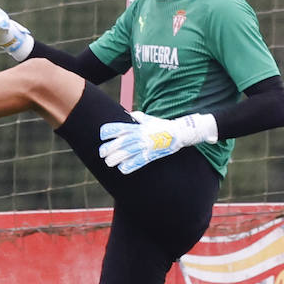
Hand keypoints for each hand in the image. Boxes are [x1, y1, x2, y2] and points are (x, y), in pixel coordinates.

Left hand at [98, 111, 217, 173]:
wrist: (181, 131)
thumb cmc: (164, 126)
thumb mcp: (151, 120)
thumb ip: (139, 118)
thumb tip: (131, 115)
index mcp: (139, 127)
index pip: (122, 127)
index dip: (111, 131)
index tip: (102, 134)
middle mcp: (141, 135)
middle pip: (122, 141)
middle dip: (110, 147)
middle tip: (102, 153)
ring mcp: (147, 145)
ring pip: (129, 152)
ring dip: (117, 158)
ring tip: (108, 163)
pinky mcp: (153, 154)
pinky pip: (140, 160)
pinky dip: (131, 165)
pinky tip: (122, 169)